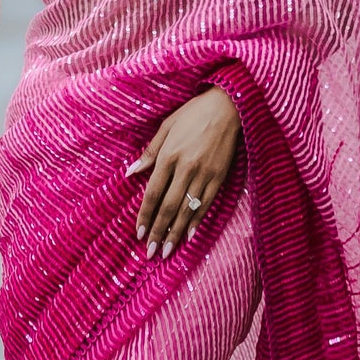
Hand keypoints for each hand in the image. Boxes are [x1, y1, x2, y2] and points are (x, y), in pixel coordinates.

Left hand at [128, 86, 239, 258]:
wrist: (228, 106)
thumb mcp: (166, 126)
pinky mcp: (220, 177)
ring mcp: (204, 174)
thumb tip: (131, 173)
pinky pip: (207, 203)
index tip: (139, 234)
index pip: (153, 193)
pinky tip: (189, 235)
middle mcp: (185, 168)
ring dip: (176, 232)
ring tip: (168, 251)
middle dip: (158, 232)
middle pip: (168, 207)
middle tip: (151, 253)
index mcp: (169, 156)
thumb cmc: (193, 113)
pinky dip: (197, 220)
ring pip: (187, 209)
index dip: (145, 215)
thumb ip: (149, 152)